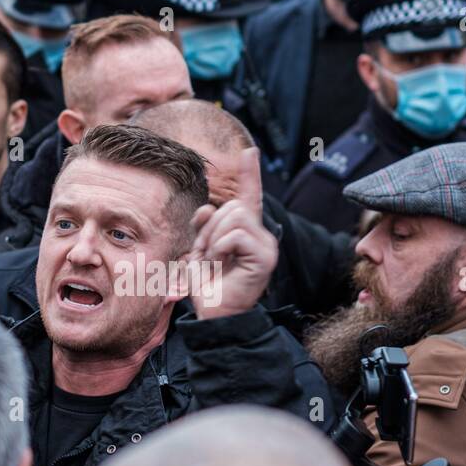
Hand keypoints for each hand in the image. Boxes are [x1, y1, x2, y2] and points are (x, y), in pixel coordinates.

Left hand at [189, 145, 275, 319]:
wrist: (214, 315)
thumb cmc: (208, 286)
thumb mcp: (199, 249)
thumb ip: (204, 226)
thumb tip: (207, 207)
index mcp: (247, 232)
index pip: (250, 196)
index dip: (249, 173)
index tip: (248, 151)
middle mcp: (261, 236)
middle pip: (233, 206)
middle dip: (210, 228)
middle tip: (207, 255)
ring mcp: (266, 246)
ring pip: (234, 216)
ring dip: (213, 238)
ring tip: (213, 261)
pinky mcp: (265, 257)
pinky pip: (234, 235)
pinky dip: (219, 248)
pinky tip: (220, 264)